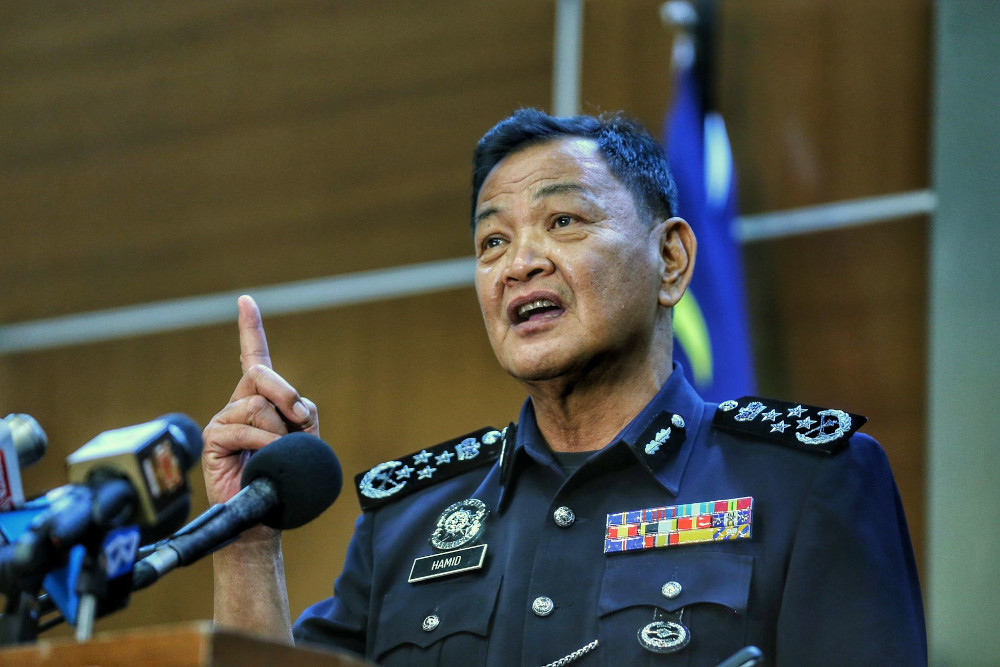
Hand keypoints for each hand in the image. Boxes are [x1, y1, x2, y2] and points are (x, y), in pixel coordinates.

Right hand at [202, 295, 318, 505]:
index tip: (245, 301)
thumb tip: (290, 406)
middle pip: (260, 374)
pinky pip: (244, 428)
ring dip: (278, 432)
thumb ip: (301, 409)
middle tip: (298, 421)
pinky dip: (263, 444)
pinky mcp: (213, 439)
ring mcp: (224, 419)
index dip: (251, 328)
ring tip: (275, 454)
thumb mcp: (306, 435)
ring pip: (257, 405)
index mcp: (261, 397)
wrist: (272, 510)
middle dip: (285, 393)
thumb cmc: (288, 473)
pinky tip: (261, 459)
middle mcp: (239, 403)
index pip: (255, 356)